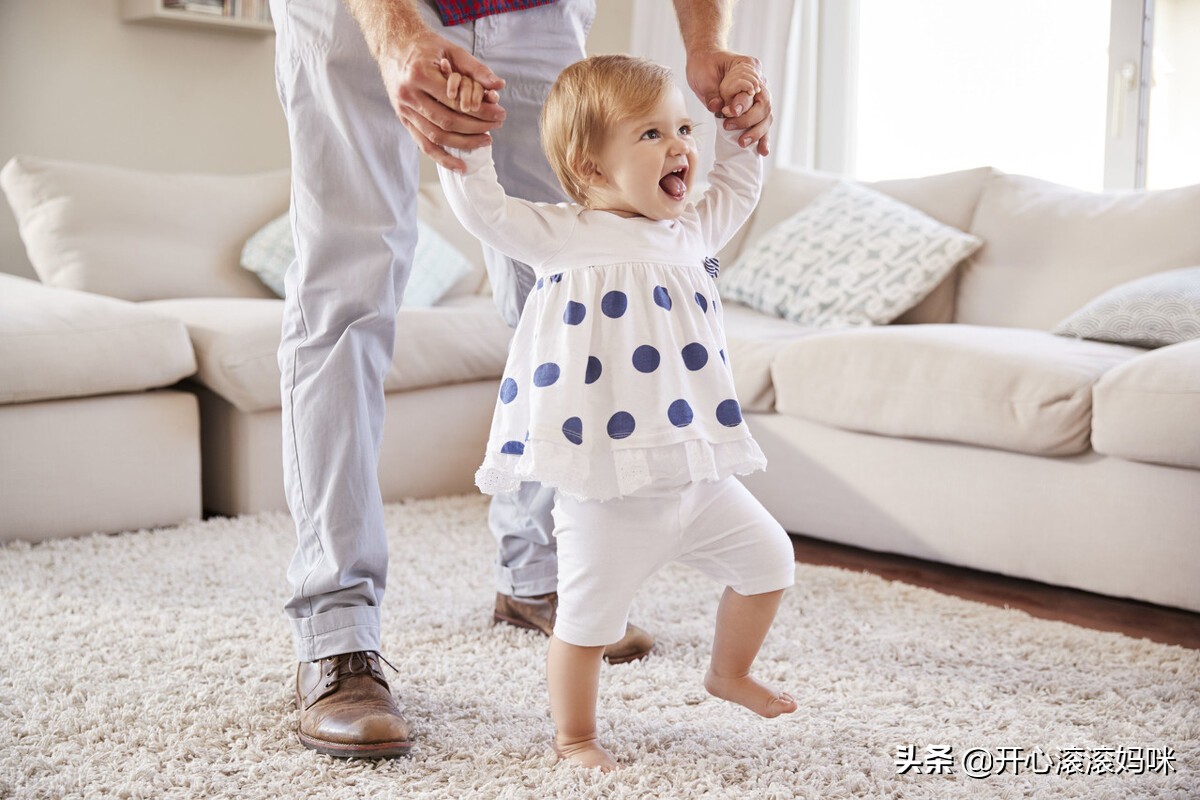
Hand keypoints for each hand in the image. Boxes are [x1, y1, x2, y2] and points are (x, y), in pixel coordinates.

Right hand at [377, 30, 505, 170]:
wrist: (393, 45)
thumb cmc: (425, 47)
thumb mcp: (451, 49)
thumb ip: (475, 68)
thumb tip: (499, 85)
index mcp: (419, 75)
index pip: (456, 101)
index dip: (480, 111)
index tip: (499, 113)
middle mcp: (408, 95)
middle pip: (447, 121)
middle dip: (476, 127)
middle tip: (497, 125)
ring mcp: (404, 110)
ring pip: (437, 136)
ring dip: (464, 142)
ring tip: (486, 140)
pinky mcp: (403, 120)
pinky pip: (424, 145)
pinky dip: (442, 158)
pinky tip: (460, 166)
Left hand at [684, 51, 771, 155]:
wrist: (704, 61)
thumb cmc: (705, 65)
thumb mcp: (705, 76)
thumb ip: (712, 92)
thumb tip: (717, 108)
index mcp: (750, 67)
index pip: (754, 90)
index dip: (743, 104)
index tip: (728, 112)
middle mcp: (758, 82)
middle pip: (764, 106)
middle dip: (749, 121)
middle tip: (729, 127)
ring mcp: (757, 96)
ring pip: (766, 117)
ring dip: (757, 133)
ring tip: (743, 143)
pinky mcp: (752, 108)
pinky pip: (761, 123)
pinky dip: (762, 138)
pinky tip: (762, 150)